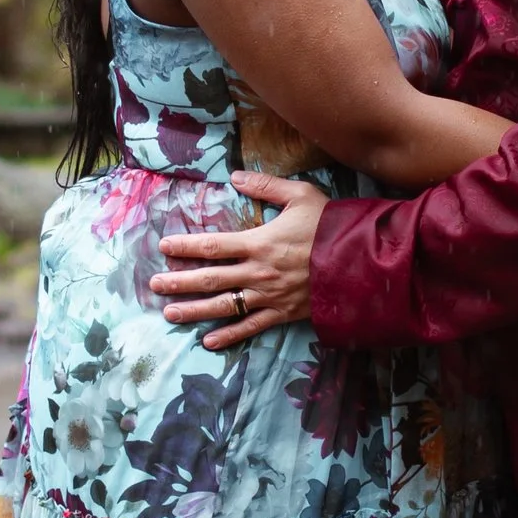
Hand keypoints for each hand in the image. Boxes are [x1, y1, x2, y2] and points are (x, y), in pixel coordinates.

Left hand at [154, 173, 326, 346]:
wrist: (362, 261)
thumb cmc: (330, 225)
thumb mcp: (300, 195)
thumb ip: (266, 186)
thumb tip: (235, 176)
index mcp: (260, 242)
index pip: (214, 245)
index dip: (186, 247)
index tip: (164, 247)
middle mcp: (259, 272)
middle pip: (211, 278)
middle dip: (180, 282)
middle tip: (155, 286)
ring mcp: (270, 296)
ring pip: (225, 306)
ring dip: (195, 310)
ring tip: (170, 314)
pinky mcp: (283, 313)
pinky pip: (252, 326)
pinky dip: (230, 335)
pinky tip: (209, 341)